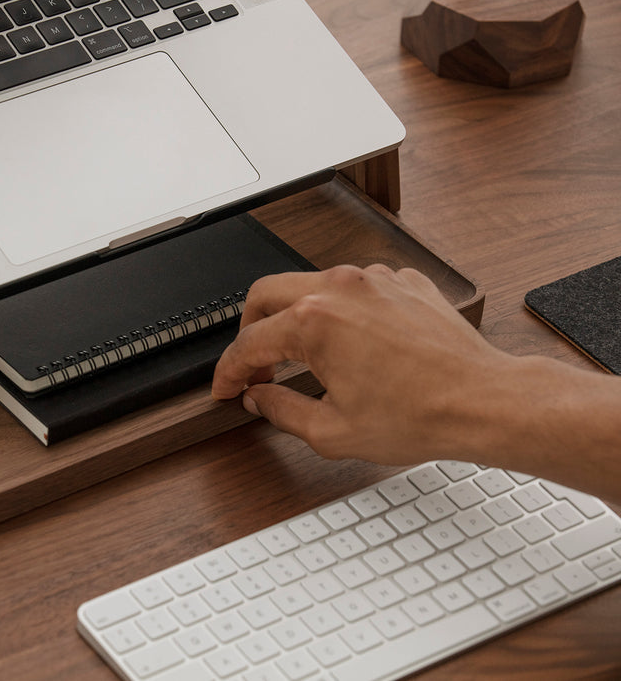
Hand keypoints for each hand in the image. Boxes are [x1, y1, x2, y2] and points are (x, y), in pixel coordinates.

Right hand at [211, 264, 512, 464]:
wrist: (483, 401)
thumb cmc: (420, 415)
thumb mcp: (332, 431)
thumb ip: (280, 411)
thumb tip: (260, 398)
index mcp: (314, 321)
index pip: (249, 342)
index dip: (229, 371)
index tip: (228, 387)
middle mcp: (340, 288)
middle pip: (266, 295)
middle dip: (250, 330)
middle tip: (254, 364)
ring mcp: (374, 280)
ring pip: (310, 284)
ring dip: (296, 316)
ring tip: (303, 356)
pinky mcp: (402, 282)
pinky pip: (355, 287)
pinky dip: (341, 311)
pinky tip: (351, 344)